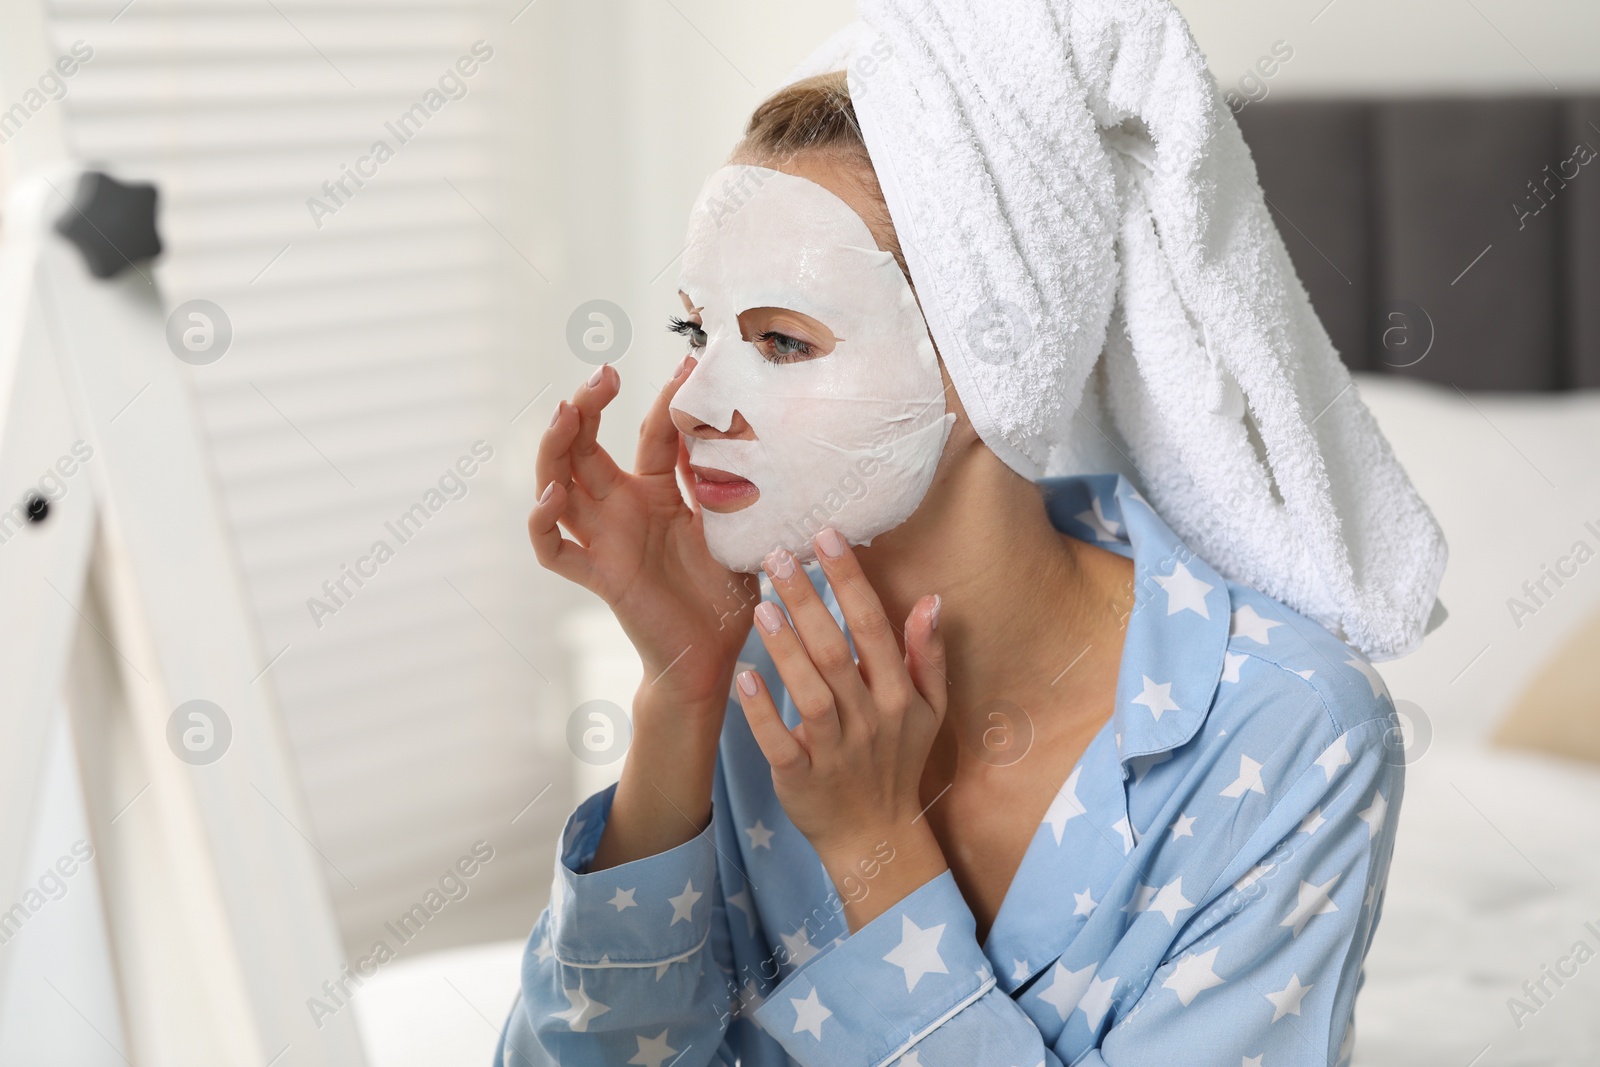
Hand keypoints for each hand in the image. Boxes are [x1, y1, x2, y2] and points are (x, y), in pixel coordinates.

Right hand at [528, 356, 758, 716]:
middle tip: (602, 374)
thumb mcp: (731, 527)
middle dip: (586, 406)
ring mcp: (604, 540)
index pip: (650, 433)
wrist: (713, 658)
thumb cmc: (724, 597)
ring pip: (557, 485)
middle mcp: (622, 510)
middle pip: (585, 447)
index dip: (666, 399)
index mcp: (656, 493)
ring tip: (563, 415)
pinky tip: (553, 496)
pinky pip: (553, 549)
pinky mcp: (598, 575)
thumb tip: (731, 425)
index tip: (689, 362)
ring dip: (554, 449)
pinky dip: (542, 522)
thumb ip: (723, 482)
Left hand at [734, 527, 950, 927]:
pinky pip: (780, 741)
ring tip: (761, 603)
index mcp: (899, 696)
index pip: (874, 627)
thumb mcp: (929, 711)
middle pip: (837, 652)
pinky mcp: (800, 778)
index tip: (827, 535)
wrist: (875, 837)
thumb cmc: (897, 762)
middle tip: (778, 555)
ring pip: (810, 693)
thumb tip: (931, 599)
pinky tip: (744, 677)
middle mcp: (870, 719)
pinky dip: (762, 712)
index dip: (852, 580)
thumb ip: (927, 656)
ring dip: (785, 648)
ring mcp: (835, 751)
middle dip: (809, 600)